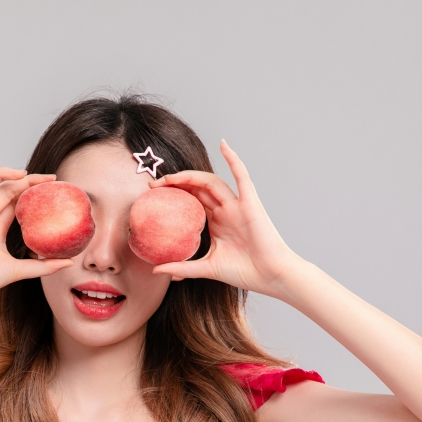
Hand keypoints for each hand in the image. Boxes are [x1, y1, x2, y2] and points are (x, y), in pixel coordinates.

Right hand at [0, 153, 72, 304]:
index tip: (52, 185)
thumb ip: (43, 266)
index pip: (16, 203)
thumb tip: (71, 263)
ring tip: (22, 173)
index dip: (32, 193)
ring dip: (2, 174)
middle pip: (4, 191)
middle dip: (25, 182)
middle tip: (47, 179)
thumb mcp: (18, 271)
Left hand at [150, 140, 300, 297]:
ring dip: (190, 176)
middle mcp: (225, 210)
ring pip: (211, 182)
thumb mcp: (207, 268)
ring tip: (170, 177)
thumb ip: (183, 267)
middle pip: (197, 189)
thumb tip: (156, 270)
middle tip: (153, 185)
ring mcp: (237, 205)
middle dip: (175, 184)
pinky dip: (233, 159)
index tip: (152, 196)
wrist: (270, 276)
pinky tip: (223, 145)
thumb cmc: (244, 272)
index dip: (172, 195)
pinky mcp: (251, 202)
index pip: (190, 201)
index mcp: (216, 222)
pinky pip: (242, 176)